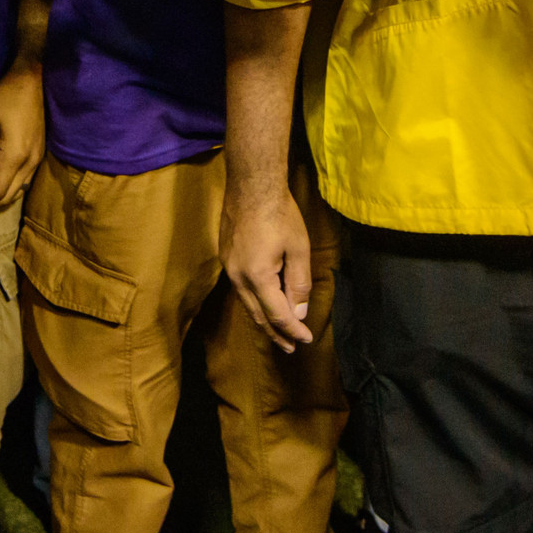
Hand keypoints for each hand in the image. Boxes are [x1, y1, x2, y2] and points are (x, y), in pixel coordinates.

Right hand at [221, 177, 314, 348]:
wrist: (251, 185)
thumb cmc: (280, 215)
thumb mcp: (299, 250)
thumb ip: (299, 284)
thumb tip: (298, 312)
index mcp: (257, 276)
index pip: (277, 314)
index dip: (293, 329)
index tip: (306, 340)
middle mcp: (237, 276)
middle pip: (257, 315)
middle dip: (275, 333)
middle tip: (290, 347)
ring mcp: (228, 267)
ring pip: (246, 303)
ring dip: (263, 320)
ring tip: (277, 333)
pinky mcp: (225, 257)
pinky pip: (240, 289)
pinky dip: (254, 303)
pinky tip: (263, 303)